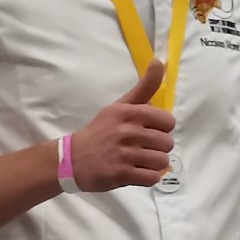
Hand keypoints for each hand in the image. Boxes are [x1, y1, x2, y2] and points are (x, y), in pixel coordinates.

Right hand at [71, 60, 175, 190]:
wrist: (71, 159)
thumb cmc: (99, 131)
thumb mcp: (119, 107)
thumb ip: (144, 88)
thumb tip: (159, 62)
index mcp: (129, 113)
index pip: (168, 121)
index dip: (161, 129)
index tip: (147, 131)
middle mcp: (127, 131)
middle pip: (167, 143)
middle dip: (157, 148)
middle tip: (140, 149)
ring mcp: (124, 153)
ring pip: (162, 161)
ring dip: (153, 164)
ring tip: (138, 161)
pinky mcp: (121, 173)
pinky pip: (152, 178)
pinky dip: (147, 177)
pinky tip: (135, 172)